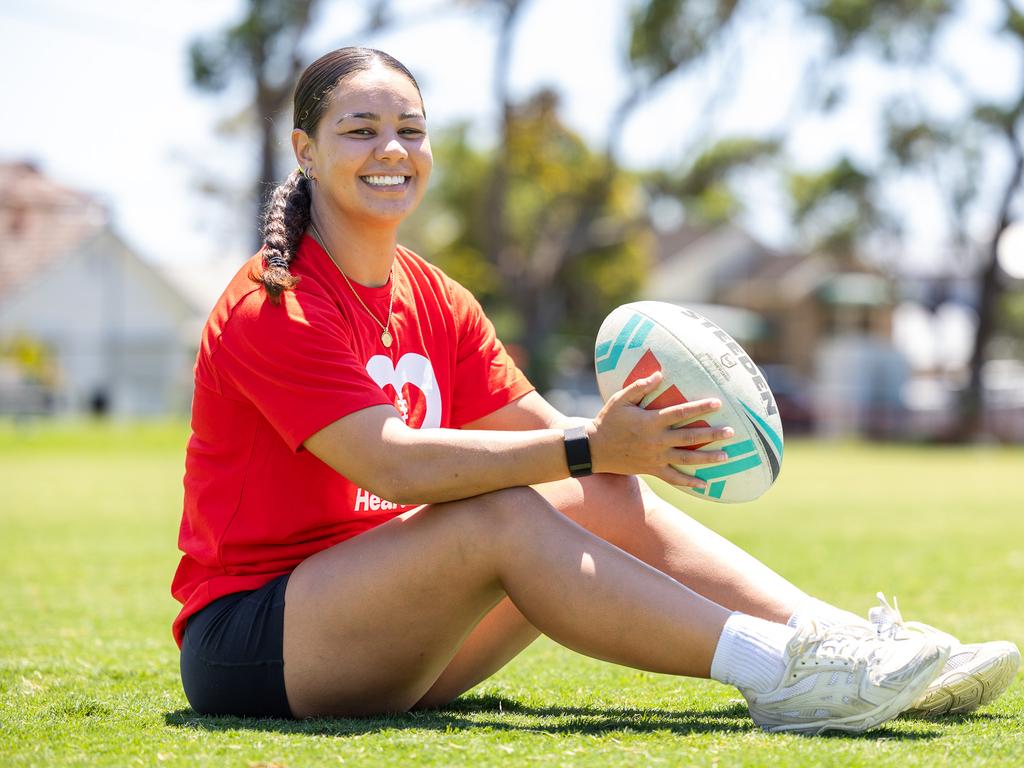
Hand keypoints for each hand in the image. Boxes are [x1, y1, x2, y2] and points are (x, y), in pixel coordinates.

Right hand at [588, 371, 733, 488]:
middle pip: (690, 438)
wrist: (594, 449)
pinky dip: (689, 482)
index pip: (681, 413)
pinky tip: (705, 484)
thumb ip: (639, 387)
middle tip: (731, 431)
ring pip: (687, 459)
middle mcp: (656, 441)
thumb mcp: (620, 400)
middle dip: (712, 434)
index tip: (718, 403)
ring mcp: (655, 457)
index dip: (700, 408)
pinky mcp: (652, 469)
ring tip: (726, 456)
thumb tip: (660, 374)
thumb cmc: (607, 421)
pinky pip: (674, 478)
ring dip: (708, 458)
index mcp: (650, 421)